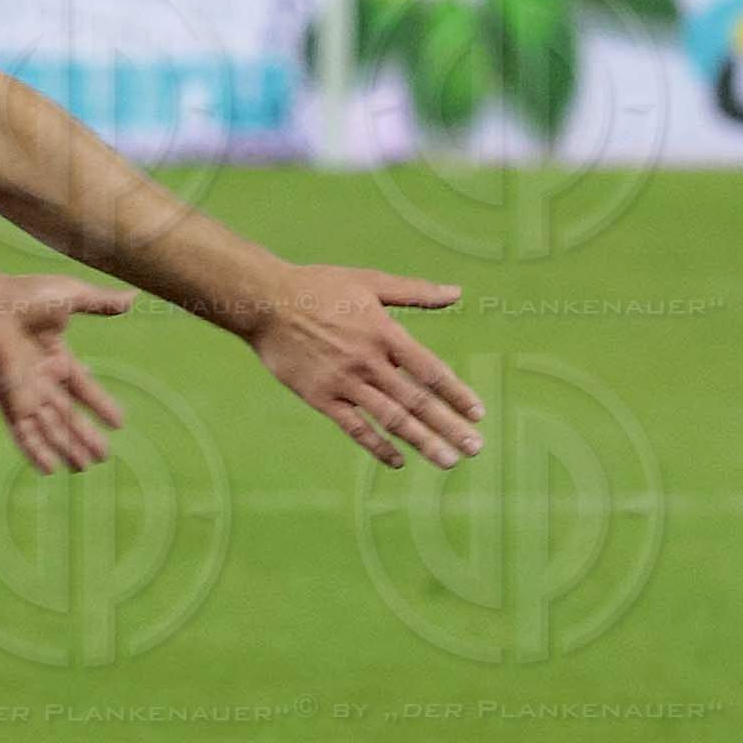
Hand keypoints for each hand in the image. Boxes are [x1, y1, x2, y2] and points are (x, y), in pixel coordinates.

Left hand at [0, 274, 133, 477]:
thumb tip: (133, 296)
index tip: (118, 422)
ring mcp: (24, 390)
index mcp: (54, 353)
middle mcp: (39, 377)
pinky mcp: (8, 400)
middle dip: (85, 435)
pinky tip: (49, 469)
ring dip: (67, 448)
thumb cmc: (24, 295)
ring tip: (84, 468)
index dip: (100, 404)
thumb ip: (101, 302)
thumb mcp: (71, 295)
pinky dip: (35, 451)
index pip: (82, 386)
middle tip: (103, 456)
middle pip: (67, 414)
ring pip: (49, 428)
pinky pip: (23, 432)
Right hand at [245, 263, 479, 470]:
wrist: (264, 302)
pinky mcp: (321, 397)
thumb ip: (415, 291)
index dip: (456, 394)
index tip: (478, 414)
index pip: (430, 371)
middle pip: (416, 401)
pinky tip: (398, 461)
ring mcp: (344, 382)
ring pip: (391, 419)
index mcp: (384, 333)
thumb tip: (457, 292)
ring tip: (448, 461)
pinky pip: (355, 428)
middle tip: (474, 448)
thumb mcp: (369, 281)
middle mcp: (368, 362)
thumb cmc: (318, 286)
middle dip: (449, 426)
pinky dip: (377, 446)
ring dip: (422, 442)